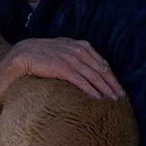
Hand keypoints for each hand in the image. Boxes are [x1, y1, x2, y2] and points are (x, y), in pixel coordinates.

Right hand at [0, 37, 125, 108]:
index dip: (112, 76)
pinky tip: (97, 97)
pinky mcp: (63, 68)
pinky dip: (91, 90)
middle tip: (121, 96)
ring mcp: (71, 59)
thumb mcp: (64, 50)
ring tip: (113, 100)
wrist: (24, 53)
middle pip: (101, 69)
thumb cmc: (44, 54)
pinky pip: (81, 80)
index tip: (118, 87)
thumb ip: (77, 55)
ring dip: (105, 88)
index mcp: (81, 46)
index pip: (102, 62)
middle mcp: (79, 51)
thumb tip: (89, 68)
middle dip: (112, 84)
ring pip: (94, 75)